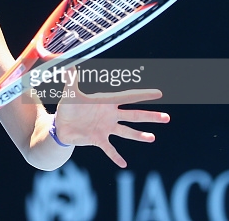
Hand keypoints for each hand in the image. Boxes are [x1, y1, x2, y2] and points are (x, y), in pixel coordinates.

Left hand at [54, 70, 169, 167]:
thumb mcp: (69, 94)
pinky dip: (115, 156)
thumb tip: (70, 65)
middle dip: (150, 116)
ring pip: (127, 132)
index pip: (128, 97)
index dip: (143, 95)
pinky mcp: (98, 139)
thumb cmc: (68, 106)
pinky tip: (123, 164)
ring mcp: (106, 128)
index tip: (158, 93)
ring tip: (152, 138)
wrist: (61, 124)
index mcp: (106, 102)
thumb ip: (71, 81)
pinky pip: (109, 149)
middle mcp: (110, 115)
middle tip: (167, 118)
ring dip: (139, 136)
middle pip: (134, 115)